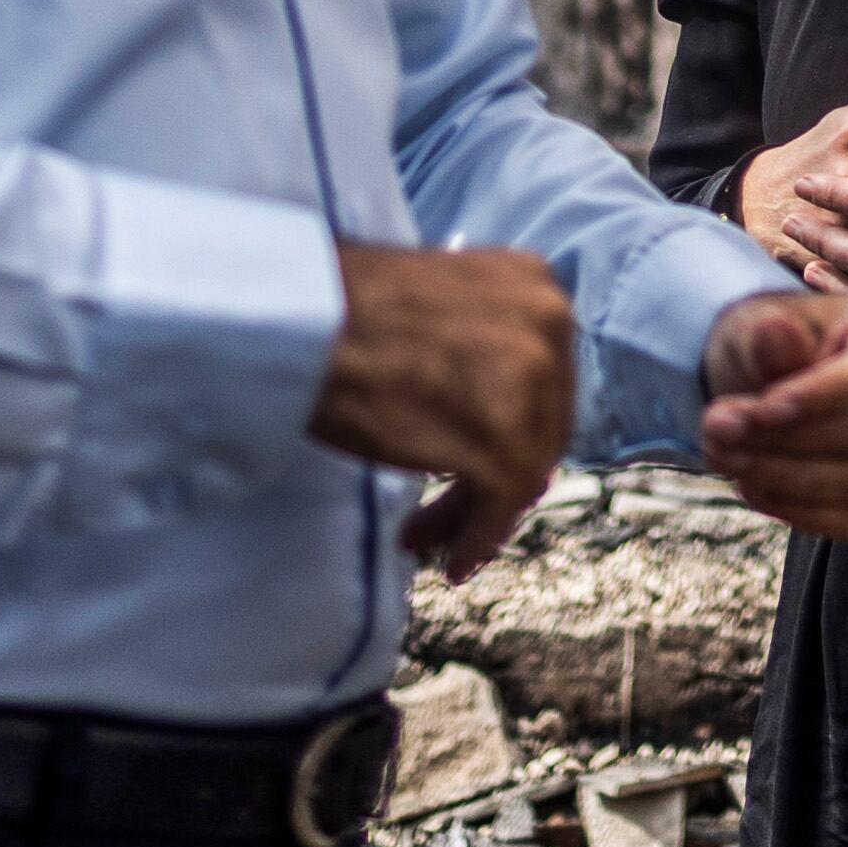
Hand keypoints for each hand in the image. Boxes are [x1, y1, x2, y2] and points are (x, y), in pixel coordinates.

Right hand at [312, 241, 574, 580]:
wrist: (298, 321)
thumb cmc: (340, 312)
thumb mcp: (436, 305)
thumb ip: (477, 342)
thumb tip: (483, 406)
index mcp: (533, 284)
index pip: (539, 374)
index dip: (509, 424)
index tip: (473, 457)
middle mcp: (549, 324)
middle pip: (538, 422)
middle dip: (493, 470)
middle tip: (446, 507)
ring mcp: (533, 381)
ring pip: (523, 466)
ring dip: (477, 510)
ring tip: (424, 536)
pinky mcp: (504, 440)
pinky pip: (501, 504)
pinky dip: (478, 540)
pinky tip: (451, 562)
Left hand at [702, 290, 847, 536]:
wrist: (777, 379)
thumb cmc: (775, 344)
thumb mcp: (759, 324)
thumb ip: (768, 336)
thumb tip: (775, 332)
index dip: (822, 395)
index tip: (762, 409)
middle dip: (785, 438)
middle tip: (717, 431)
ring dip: (783, 477)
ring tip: (723, 457)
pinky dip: (801, 511)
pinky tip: (753, 488)